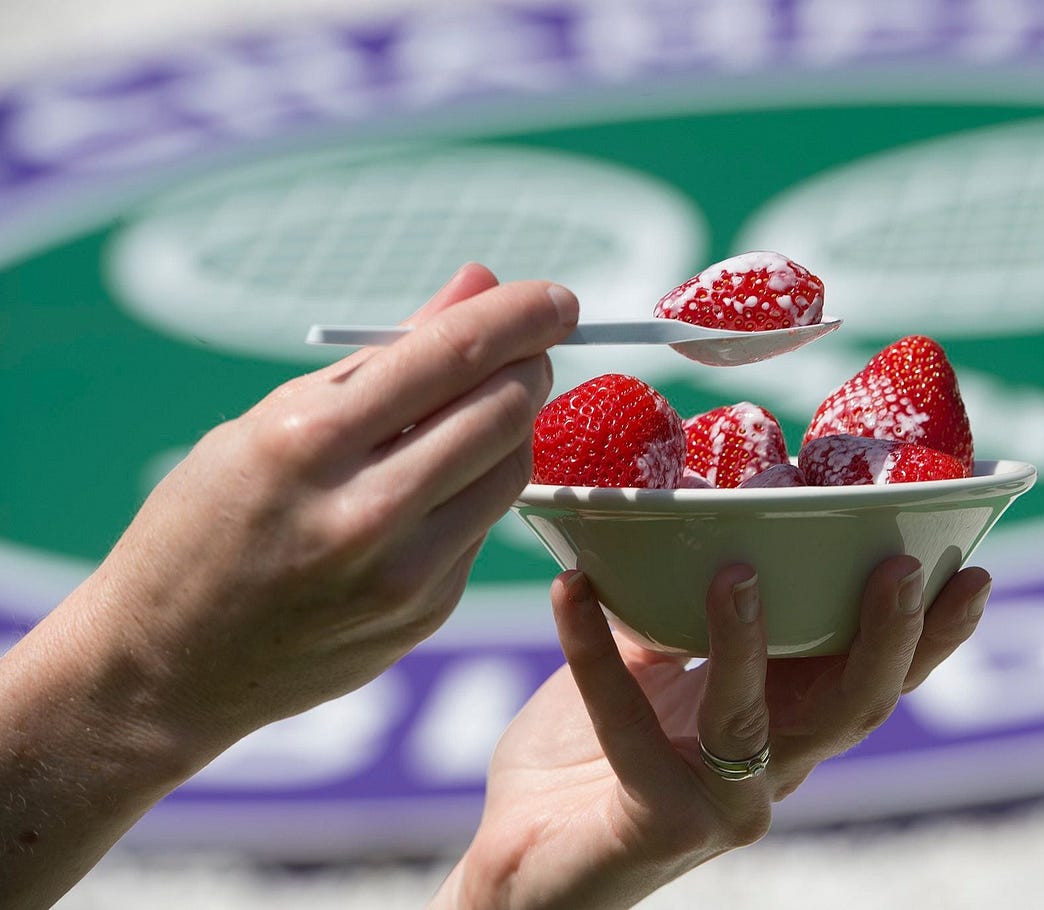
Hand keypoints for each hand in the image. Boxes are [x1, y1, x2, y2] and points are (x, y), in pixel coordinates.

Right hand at [65, 263, 578, 748]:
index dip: (521, 314)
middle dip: (531, 365)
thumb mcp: (270, 421)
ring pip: (512, 470)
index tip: (556, 297)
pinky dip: (479, 487)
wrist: (167, 665)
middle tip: (530, 348)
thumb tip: (479, 283)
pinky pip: (483, 525)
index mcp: (305, 441)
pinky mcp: (426, 612)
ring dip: (516, 425)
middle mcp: (361, 511)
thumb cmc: (209, 522)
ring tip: (488, 405)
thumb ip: (385, 356)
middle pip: (503, 411)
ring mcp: (401, 573)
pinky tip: (444, 479)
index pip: (450, 354)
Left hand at [442, 558, 991, 908]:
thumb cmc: (592, 757)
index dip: (931, 634)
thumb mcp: (652, 665)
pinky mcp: (655, 823)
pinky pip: (628, 729)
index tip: (971, 569)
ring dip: (750, 644)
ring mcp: (719, 803)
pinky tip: (572, 586)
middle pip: (853, 707)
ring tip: (739, 573)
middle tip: (901, 568)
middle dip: (887, 639)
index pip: (874, 677)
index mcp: (787, 720)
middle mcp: (772, 767)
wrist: (521, 858)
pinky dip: (594, 653)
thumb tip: (696, 500)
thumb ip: (680, 606)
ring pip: (758, 725)